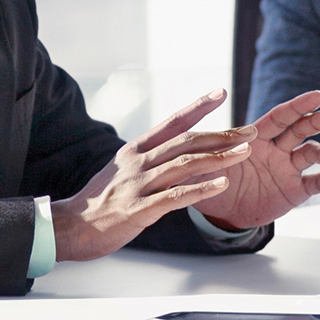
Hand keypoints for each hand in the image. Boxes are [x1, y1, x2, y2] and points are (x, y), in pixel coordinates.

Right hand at [52, 89, 254, 260]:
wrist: (69, 227)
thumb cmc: (100, 201)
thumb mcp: (123, 171)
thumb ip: (150, 161)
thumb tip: (181, 154)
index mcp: (135, 150)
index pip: (172, 122)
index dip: (198, 106)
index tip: (222, 93)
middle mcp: (137, 162)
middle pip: (186, 142)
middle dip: (221, 135)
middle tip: (249, 131)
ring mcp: (138, 185)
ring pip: (184, 165)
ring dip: (218, 158)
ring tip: (244, 153)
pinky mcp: (138, 210)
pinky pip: (175, 196)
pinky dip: (200, 189)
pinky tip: (221, 184)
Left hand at [195, 90, 319, 229]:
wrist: (222, 212)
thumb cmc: (212, 182)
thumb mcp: (204, 167)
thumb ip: (204, 155)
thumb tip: (193, 146)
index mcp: (257, 137)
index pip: (279, 117)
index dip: (297, 106)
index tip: (316, 95)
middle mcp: (277, 149)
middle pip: (300, 129)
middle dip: (317, 120)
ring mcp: (288, 168)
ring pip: (311, 153)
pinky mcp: (295, 189)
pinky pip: (316, 183)